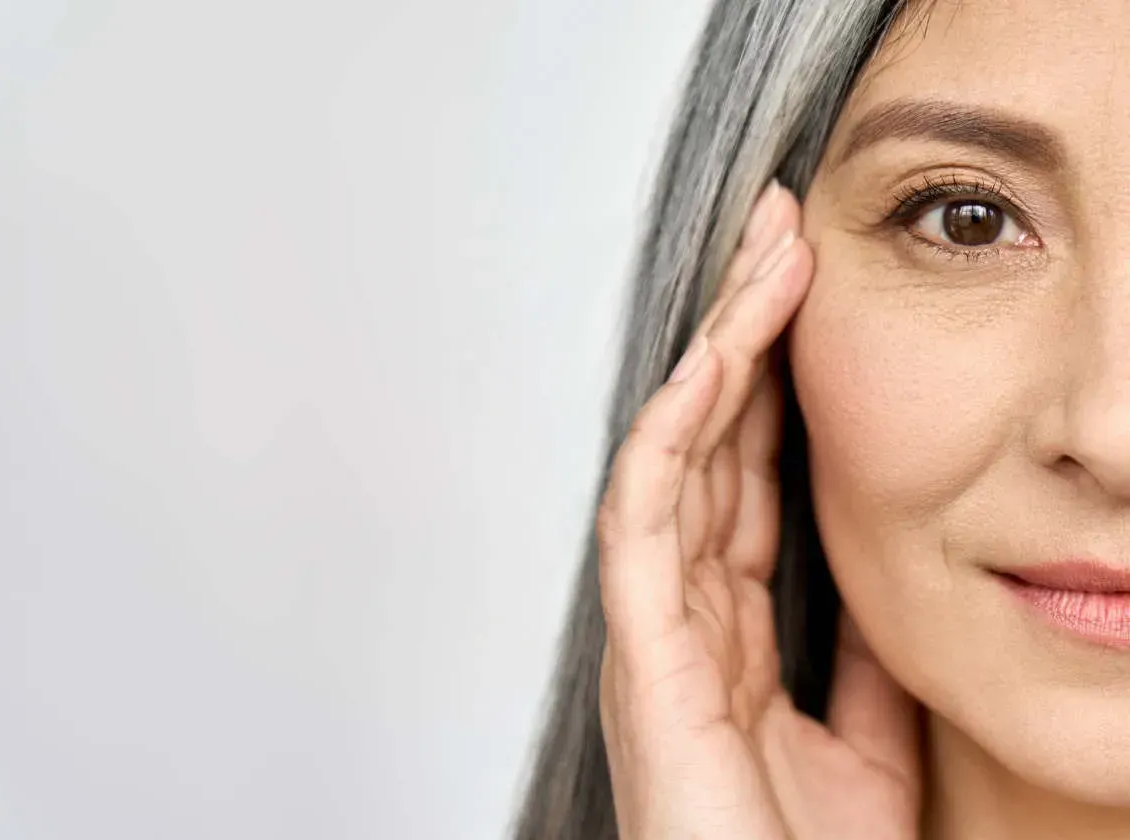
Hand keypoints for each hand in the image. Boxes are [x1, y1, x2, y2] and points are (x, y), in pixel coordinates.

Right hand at [596, 182, 923, 838]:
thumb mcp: (859, 741)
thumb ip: (857, 659)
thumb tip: (879, 579)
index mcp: (724, 631)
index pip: (745, 475)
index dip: (774, 381)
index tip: (807, 292)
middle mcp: (679, 612)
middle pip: (709, 443)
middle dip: (742, 332)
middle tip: (777, 232)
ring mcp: (653, 627)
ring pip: (675, 458)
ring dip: (717, 355)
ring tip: (762, 260)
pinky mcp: (641, 653)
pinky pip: (642, 519)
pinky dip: (671, 436)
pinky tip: (707, 368)